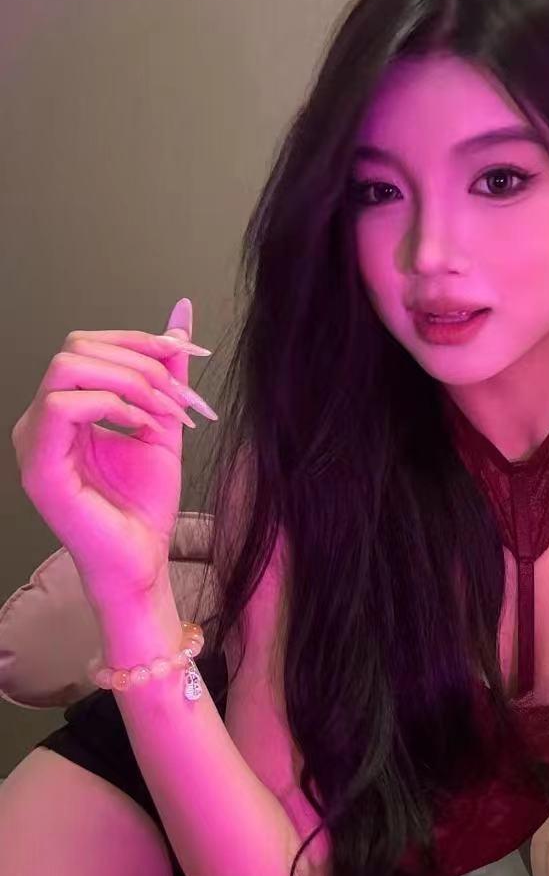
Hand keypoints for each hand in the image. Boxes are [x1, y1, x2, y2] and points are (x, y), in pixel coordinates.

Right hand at [11, 298, 215, 603]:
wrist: (143, 560)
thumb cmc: (144, 505)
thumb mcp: (164, 422)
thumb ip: (167, 371)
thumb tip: (180, 315)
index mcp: (64, 409)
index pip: (87, 344)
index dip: (138, 340)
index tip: (187, 355)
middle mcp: (41, 421)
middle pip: (77, 347)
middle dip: (141, 363)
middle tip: (180, 400)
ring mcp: (34, 443)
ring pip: (69, 367)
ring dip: (131, 382)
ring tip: (165, 416)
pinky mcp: (39, 467)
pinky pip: (63, 406)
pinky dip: (113, 406)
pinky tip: (142, 429)